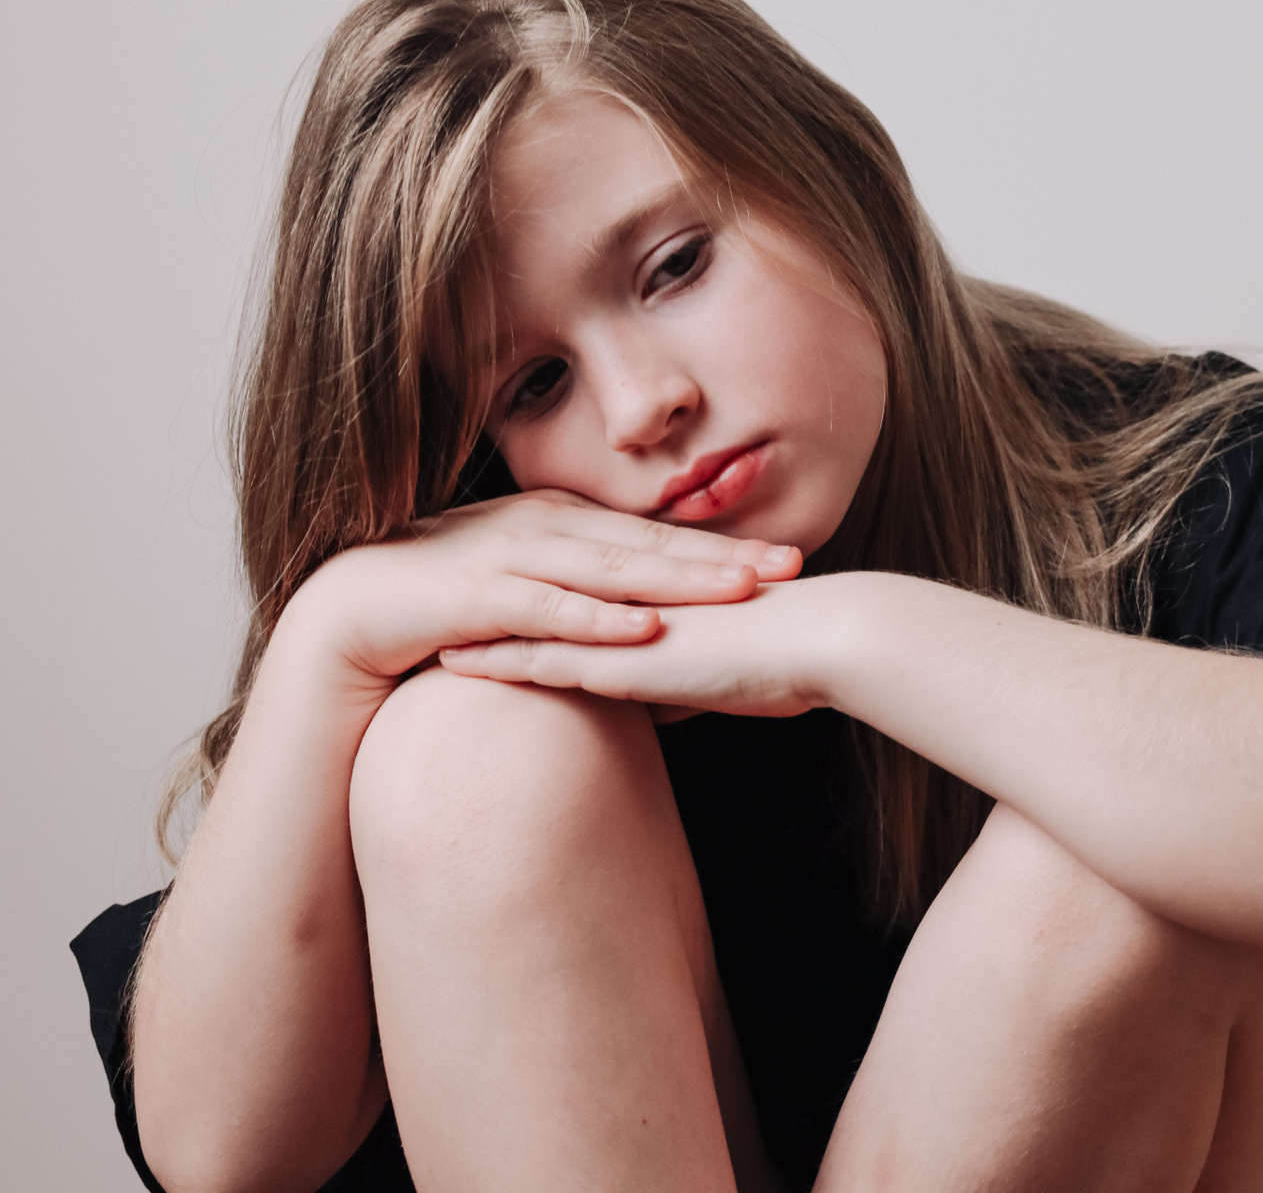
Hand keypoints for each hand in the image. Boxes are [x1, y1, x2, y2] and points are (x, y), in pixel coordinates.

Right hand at [283, 489, 803, 684]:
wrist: (352, 613)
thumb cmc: (453, 606)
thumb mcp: (534, 591)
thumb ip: (591, 597)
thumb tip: (658, 625)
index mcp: (564, 520)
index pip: (658, 536)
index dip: (724, 545)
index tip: (789, 558)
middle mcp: (545, 526)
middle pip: (649, 544)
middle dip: (723, 555)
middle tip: (791, 566)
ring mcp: (510, 556)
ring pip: (610, 570)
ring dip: (678, 580)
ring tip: (740, 591)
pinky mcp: (477, 596)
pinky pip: (548, 609)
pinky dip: (597, 620)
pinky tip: (643, 631)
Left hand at [438, 574, 863, 719]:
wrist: (824, 639)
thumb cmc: (796, 655)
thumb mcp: (731, 668)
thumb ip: (689, 674)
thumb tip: (667, 700)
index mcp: (654, 591)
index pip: (576, 582)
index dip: (529, 581)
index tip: (487, 584)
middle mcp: (628, 595)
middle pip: (538, 585)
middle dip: (483, 585)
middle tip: (432, 590)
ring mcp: (622, 619)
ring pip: (527, 614)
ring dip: (471, 619)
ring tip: (419, 623)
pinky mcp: (625, 654)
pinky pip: (544, 655)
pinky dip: (495, 659)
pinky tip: (451, 662)